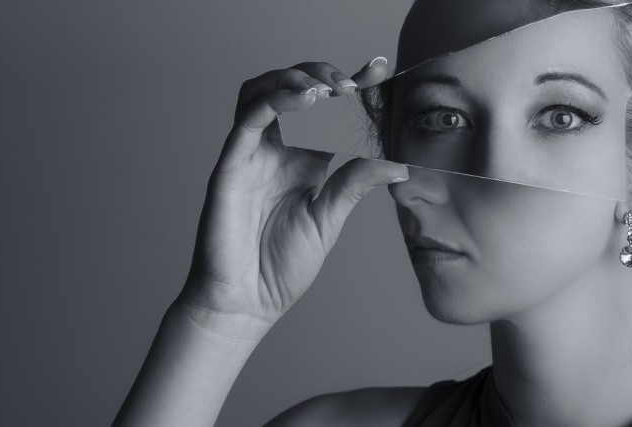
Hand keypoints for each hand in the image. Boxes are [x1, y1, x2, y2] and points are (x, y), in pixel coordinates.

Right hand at [182, 58, 403, 333]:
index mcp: (302, 160)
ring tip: (326, 86)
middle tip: (354, 81)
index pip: (327, 110)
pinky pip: (247, 121)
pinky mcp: (230, 167)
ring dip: (294, 79)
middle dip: (322, 74)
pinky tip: (304, 100)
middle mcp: (275, 150)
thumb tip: (400, 165)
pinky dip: (274, 101)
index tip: (380, 70)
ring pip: (261, 92)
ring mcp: (250, 155)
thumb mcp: (329, 219)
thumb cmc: (279, 267)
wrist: (246, 303)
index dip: (352, 87)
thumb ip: (355, 184)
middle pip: (292, 90)